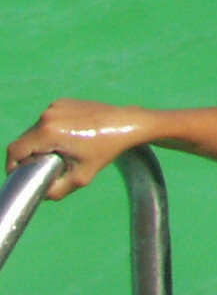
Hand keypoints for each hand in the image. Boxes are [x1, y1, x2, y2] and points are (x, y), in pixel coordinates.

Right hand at [6, 101, 149, 196]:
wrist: (125, 123)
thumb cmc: (104, 151)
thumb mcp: (79, 178)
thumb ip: (54, 191)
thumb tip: (38, 193)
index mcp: (49, 131)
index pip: (15, 150)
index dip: (14, 166)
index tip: (24, 175)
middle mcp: (49, 115)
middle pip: (23, 140)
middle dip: (28, 157)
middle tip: (42, 168)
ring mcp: (56, 105)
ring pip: (34, 130)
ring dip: (38, 144)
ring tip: (57, 154)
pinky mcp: (63, 102)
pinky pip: (46, 121)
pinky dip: (48, 133)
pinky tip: (65, 141)